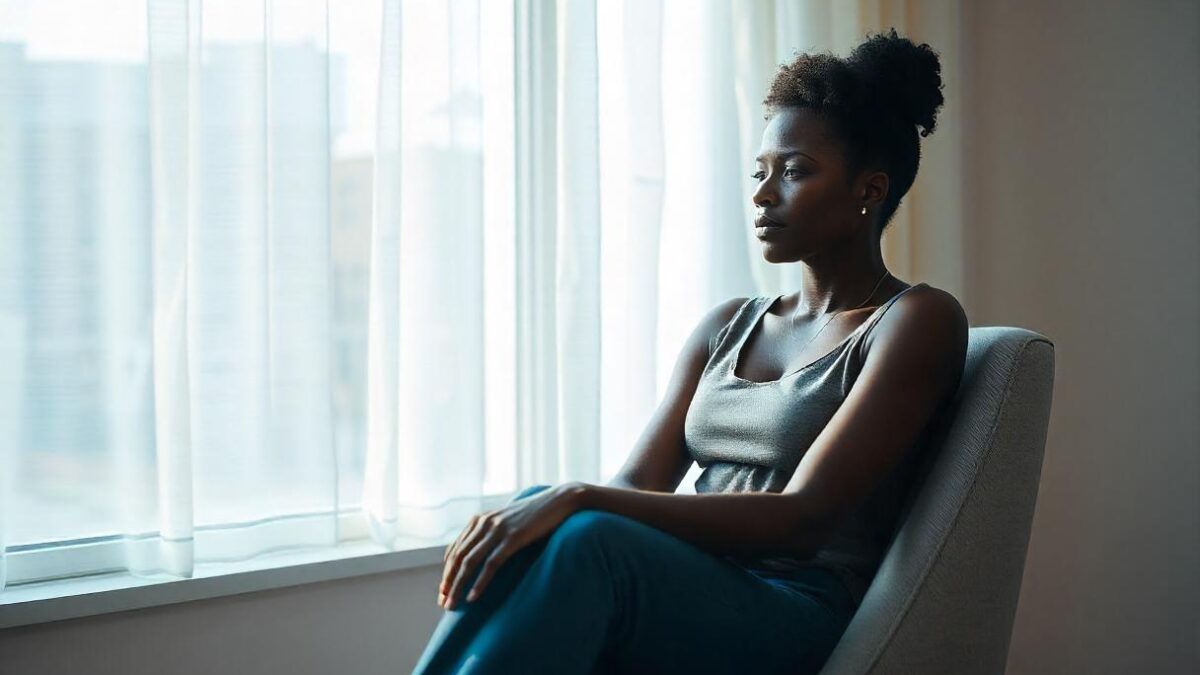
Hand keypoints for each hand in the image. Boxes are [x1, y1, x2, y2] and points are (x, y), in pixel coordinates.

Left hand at [438, 483, 582, 609]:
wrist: (558, 501)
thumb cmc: (534, 515)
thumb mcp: (506, 521)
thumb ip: (490, 533)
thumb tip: (478, 555)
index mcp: (479, 520)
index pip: (454, 550)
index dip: (446, 572)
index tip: (442, 592)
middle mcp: (484, 523)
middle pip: (458, 558)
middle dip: (448, 582)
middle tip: (443, 603)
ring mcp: (498, 529)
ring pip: (470, 563)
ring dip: (458, 586)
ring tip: (453, 604)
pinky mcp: (513, 538)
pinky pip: (491, 564)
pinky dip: (480, 582)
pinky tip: (473, 597)